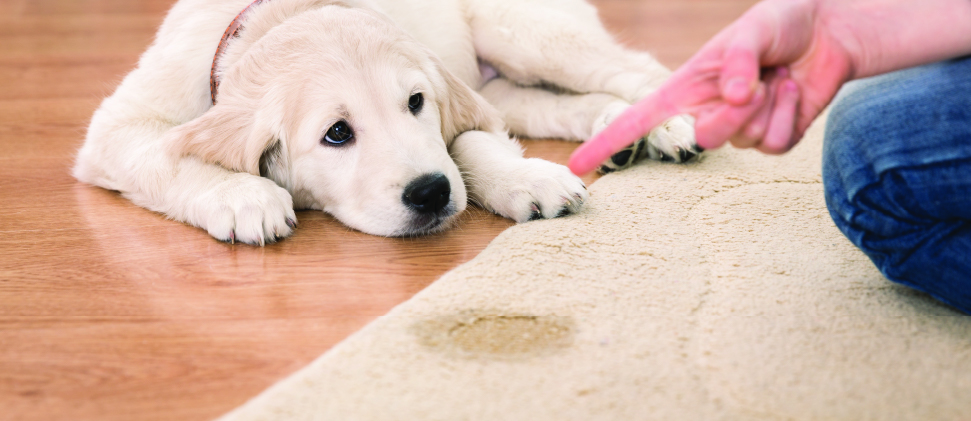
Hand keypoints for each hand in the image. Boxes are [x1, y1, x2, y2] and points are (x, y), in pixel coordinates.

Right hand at [569, 0, 970, 175]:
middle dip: (732, 113)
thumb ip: (738, 60)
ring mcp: (739, 130)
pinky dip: (788, 116)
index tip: (580, 165)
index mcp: (687, 87)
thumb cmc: (781, 23)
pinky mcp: (772, 139)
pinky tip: (792, 92)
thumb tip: (731, 97)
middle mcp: (707, 112)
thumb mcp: (754, 28)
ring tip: (776, 78)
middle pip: (703, 138)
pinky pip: (774, 145)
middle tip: (754, 83)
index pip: (639, 119)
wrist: (828, 33)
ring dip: (767, 106)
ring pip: (743, 142)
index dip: (607, 141)